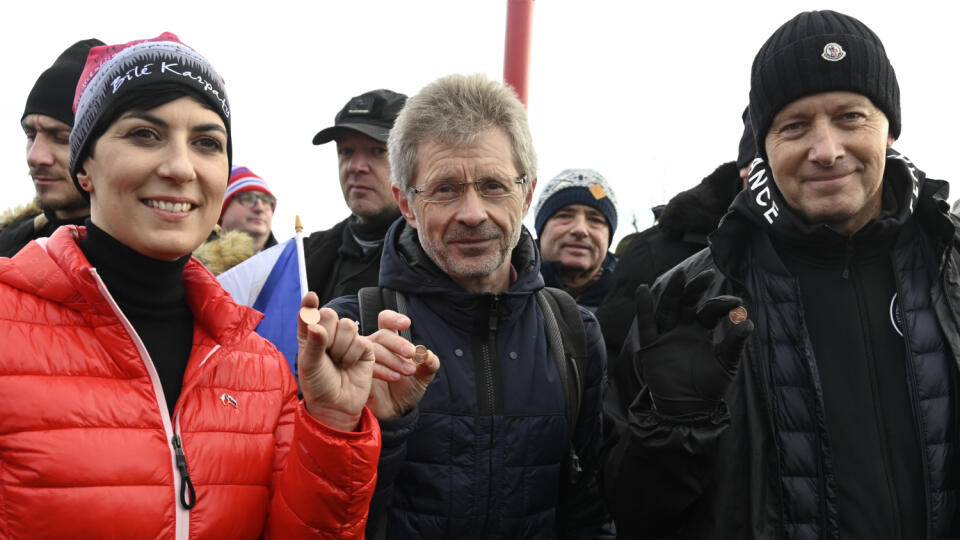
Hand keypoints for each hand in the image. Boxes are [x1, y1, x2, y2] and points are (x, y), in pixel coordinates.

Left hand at [297, 292, 375, 430]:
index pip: (309, 314)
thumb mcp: (310, 365)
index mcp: (310, 335)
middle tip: (326, 353)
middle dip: (328, 334)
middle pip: (331, 315)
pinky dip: (353, 355)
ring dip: (341, 347)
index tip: (311, 297)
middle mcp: (329, 334)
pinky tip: (349, 366)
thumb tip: (316, 324)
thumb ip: (313, 343)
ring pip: (348, 326)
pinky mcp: (364, 349)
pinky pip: (360, 341)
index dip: (310, 305)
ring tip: (338, 362)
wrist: (336, 406)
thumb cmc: (318, 386)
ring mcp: (347, 340)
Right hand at [364, 310, 439, 418]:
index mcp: (390, 342)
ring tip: (408, 371)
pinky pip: (364, 364)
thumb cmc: (408, 389)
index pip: (386, 321)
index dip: (393, 318)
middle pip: (382, 334)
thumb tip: (426, 354)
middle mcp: (375, 347)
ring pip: (372, 348)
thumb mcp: (424, 375)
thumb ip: (430, 363)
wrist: (397, 412)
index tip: (406, 323)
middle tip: (411, 354)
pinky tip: (394, 377)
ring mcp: (363, 359)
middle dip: (398, 343)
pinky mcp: (357, 373)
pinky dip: (382, 369)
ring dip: (392, 358)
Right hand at [635, 269, 753, 416]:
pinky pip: (646, 325)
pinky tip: (643, 290)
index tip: (736, 302)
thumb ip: (734, 345)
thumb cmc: (708, 387)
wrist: (688, 410)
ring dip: (673, 292)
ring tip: (680, 275)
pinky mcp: (652, 347)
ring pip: (668, 308)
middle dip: (696, 288)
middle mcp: (683, 329)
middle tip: (708, 275)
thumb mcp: (726, 365)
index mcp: (701, 332)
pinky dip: (643, 308)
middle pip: (687, 302)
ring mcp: (666, 336)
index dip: (721, 305)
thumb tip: (748, 322)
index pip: (709, 311)